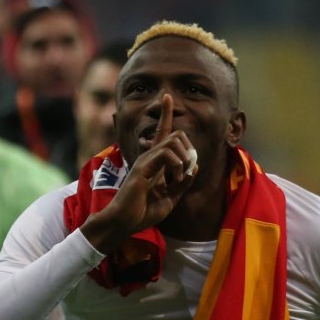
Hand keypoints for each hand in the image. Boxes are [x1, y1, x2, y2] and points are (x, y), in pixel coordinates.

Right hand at [82, 95, 197, 253]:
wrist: (124, 223)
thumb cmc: (143, 212)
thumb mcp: (170, 197)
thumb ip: (183, 183)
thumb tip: (195, 167)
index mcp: (156, 162)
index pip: (162, 133)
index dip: (166, 114)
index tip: (167, 97)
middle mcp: (149, 157)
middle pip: (175, 134)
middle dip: (189, 148)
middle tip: (189, 170)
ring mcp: (145, 160)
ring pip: (172, 141)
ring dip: (185, 158)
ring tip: (182, 177)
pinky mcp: (142, 168)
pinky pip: (165, 154)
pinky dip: (177, 165)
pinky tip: (176, 179)